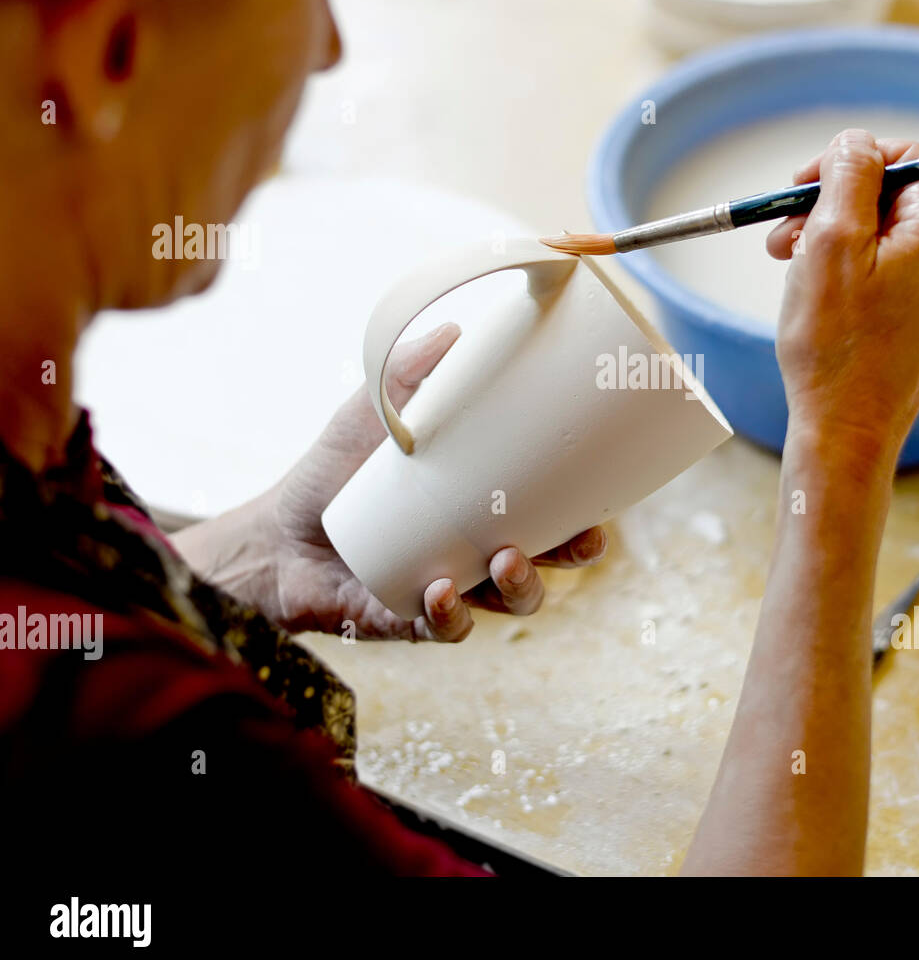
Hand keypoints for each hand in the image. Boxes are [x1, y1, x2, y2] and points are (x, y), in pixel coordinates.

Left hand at [179, 324, 606, 641]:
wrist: (274, 532)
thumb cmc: (333, 472)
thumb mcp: (372, 412)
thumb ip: (409, 369)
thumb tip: (455, 329)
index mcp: (482, 506)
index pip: (549, 512)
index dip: (584, 513)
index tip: (603, 499)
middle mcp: (474, 552)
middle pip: (546, 562)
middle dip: (572, 555)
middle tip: (581, 540)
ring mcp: (447, 589)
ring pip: (507, 601)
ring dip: (521, 587)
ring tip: (507, 559)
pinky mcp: (405, 620)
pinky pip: (443, 630)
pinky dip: (449, 616)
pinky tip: (440, 592)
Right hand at [767, 129, 918, 463]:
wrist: (846, 435)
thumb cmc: (834, 346)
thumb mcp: (829, 242)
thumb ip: (846, 176)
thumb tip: (855, 142)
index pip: (909, 159)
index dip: (853, 160)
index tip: (804, 184)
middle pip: (894, 200)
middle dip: (833, 205)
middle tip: (782, 232)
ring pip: (886, 240)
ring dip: (834, 241)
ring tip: (790, 267)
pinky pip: (889, 278)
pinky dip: (850, 276)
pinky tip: (817, 300)